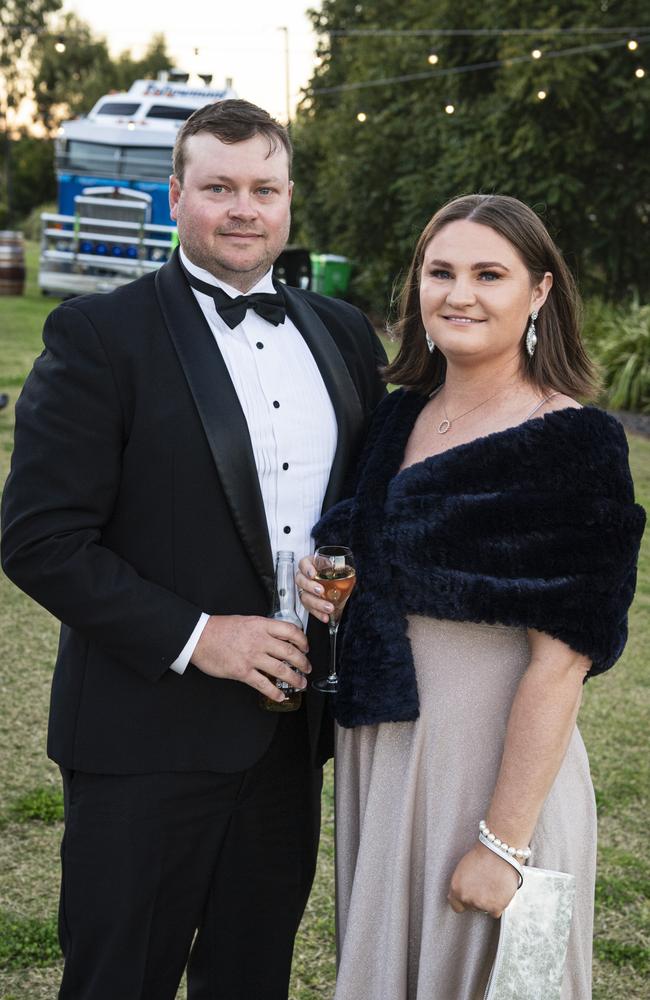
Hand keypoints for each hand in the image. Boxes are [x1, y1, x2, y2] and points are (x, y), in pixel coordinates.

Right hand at [190, 615, 310, 703]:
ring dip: (295, 679)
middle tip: (307, 668)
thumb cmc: (219, 629)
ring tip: (301, 683)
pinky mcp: (242, 671)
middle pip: (290, 652)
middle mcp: (259, 640)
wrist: (199, 637)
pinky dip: (275, 692)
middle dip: (303, 663)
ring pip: (281, 670)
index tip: (305, 647)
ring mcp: (252, 657)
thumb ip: (262, 629)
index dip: (302, 640)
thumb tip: (277, 636)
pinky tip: (280, 695)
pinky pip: (264, 684)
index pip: (291, 631)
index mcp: (261, 625)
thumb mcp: (246, 621)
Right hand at [296, 556, 334, 623]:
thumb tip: (338, 567)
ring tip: (329, 607)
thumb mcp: (336, 566)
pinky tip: (325, 617)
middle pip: (301, 581)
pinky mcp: (308, 603)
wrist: (336, 583)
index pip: (303, 564)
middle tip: (321, 591)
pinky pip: (310, 609)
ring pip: (304, 597)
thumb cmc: (333, 572)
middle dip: (310, 586)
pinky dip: (318, 614)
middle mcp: (304, 577)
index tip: (313, 574)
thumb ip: (337, 566)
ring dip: (317, 603)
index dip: (306, 569)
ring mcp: (304, 591)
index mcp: (310, 565)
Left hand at [447, 842, 519, 917]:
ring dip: (489, 902)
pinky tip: (500, 892)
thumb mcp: (463, 870)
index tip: (470, 897)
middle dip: (478, 899)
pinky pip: (495, 912)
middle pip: (472, 907)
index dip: (464, 902)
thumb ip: (461, 885)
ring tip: (493, 885)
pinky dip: (499, 904)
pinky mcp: (495, 908)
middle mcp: (466, 898)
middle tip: (485, 886)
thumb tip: (461, 894)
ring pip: (484, 909)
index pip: (456, 906)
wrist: (499, 852)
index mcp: (456, 889)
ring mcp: (481, 904)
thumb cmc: (482, 856)